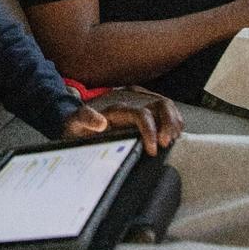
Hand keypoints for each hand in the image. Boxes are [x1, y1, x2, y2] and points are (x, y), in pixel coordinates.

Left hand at [62, 94, 182, 156]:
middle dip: (169, 124)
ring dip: (174, 122)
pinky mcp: (145, 106)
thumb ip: (85, 120)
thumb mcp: (74, 123)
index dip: (150, 130)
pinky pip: (166, 110)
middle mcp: (132, 100)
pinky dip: (174, 121)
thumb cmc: (77, 126)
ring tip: (172, 141)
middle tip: (167, 144)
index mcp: (117, 107)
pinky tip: (171, 136)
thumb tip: (101, 123)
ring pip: (166, 105)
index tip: (152, 150)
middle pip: (161, 104)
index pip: (141, 113)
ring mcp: (140, 101)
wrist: (77, 119)